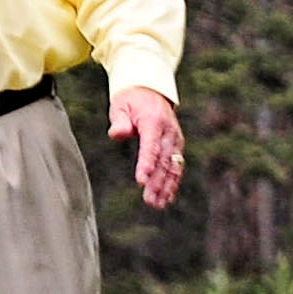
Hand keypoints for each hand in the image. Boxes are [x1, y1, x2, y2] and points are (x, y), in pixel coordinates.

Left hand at [108, 88, 183, 209]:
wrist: (151, 89)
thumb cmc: (131, 99)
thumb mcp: (120, 105)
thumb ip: (119, 121)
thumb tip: (117, 134)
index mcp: (154, 121)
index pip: (151, 146)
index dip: (147, 164)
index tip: (141, 180)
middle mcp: (168, 132)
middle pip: (163, 160)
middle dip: (157, 182)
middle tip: (150, 200)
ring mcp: (174, 140)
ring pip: (172, 166)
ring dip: (166, 186)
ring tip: (157, 204)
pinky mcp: (175, 146)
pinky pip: (175, 166)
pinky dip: (172, 182)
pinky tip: (166, 197)